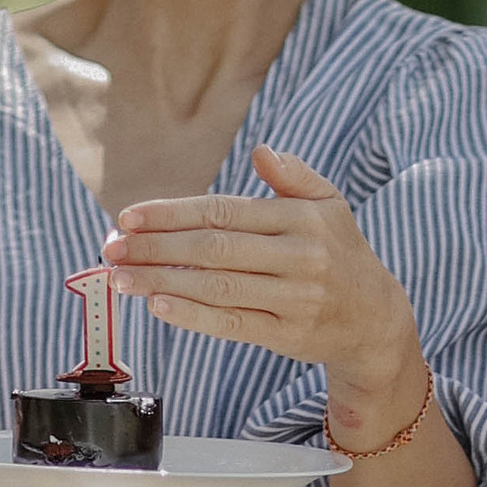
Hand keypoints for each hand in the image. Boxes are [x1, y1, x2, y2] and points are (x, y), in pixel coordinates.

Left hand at [108, 143, 427, 448]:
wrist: (375, 319)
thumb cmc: (341, 254)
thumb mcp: (330, 205)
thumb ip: (295, 176)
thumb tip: (261, 151)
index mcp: (300, 219)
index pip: (223, 212)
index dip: (172, 214)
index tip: (128, 218)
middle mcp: (299, 257)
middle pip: (213, 249)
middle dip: (156, 248)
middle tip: (110, 248)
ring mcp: (294, 299)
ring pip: (217, 288)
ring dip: (162, 282)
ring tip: (120, 277)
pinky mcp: (288, 335)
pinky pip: (232, 324)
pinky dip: (192, 315)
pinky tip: (158, 305)